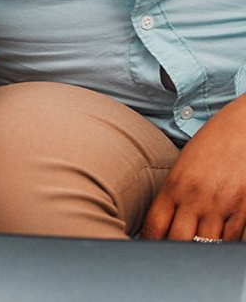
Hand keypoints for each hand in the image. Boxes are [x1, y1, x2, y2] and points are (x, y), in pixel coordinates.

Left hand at [141, 95, 245, 241]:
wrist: (243, 128)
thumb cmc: (212, 144)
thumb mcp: (183, 165)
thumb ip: (173, 193)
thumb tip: (162, 222)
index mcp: (175, 185)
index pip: (154, 226)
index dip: (149, 243)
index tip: (147, 250)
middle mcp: (197, 198)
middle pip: (178, 242)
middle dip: (172, 251)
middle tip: (169, 256)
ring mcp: (222, 207)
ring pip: (207, 246)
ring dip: (200, 251)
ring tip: (193, 253)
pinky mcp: (244, 211)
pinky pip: (232, 242)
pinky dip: (223, 247)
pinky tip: (217, 247)